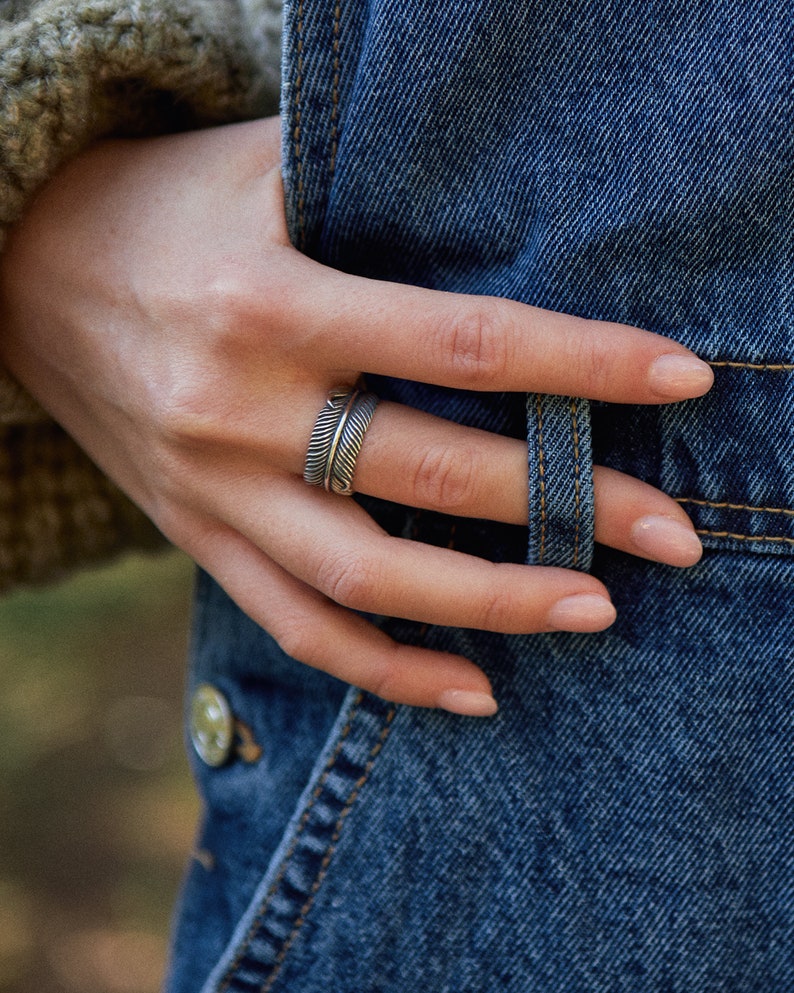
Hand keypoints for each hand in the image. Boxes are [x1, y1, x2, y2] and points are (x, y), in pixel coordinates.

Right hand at [0, 118, 711, 714]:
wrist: (22, 269)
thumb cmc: (161, 210)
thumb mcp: (257, 172)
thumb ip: (374, 196)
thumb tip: (515, 230)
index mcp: (266, 302)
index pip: (459, 340)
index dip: (578, 363)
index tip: (679, 379)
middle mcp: (239, 406)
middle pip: (429, 473)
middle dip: (566, 505)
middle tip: (673, 534)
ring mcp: (213, 488)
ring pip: (364, 577)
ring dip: (489, 606)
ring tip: (592, 613)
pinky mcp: (197, 535)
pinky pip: (296, 625)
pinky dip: (385, 669)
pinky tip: (470, 689)